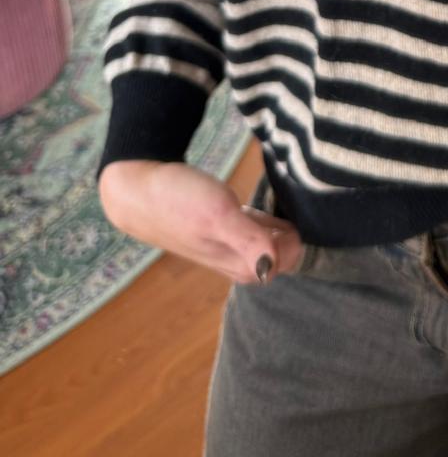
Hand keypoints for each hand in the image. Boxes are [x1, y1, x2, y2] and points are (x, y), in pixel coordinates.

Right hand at [98, 160, 306, 285]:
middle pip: (279, 254)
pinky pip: (252, 230)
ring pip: (266, 242)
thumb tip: (274, 266)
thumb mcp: (217, 215)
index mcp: (238, 263)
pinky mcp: (217, 228)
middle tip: (299, 206)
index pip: (286, 261)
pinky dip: (265, 221)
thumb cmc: (177, 200)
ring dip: (280, 229)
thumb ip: (247, 240)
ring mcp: (226, 243)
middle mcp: (234, 258)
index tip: (301, 213)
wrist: (137, 189)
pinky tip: (268, 206)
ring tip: (289, 205)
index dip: (297, 240)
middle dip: (292, 237)